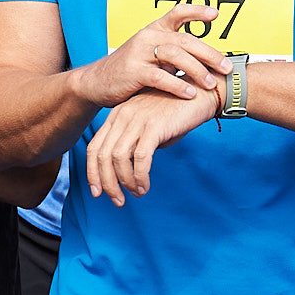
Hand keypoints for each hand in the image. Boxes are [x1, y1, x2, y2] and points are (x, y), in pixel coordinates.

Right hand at [71, 3, 229, 109]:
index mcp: (154, 29)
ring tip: (210, 83)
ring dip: (196, 70)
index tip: (215, 14)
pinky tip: (190, 93)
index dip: (196, 11)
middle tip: (226, 67)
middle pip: (184, 39)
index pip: (177, 13)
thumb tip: (208, 59)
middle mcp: (147, 36)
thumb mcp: (151, 54)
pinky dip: (177, 85)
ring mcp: (139, 53)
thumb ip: (175, 53)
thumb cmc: (131, 70)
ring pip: (175, 56)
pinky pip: (160, 77)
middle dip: (209, 53)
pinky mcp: (133, 72)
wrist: (97, 82)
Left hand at [84, 86, 218, 204]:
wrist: (202, 93)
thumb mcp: (150, 125)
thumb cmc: (178, 112)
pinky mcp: (154, 126)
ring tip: (137, 193)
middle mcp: (122, 116)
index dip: (93, 173)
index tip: (97, 192)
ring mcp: (137, 120)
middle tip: (118, 201)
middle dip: (107, 183)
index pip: (95, 148)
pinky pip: (140, 158)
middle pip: (102, 156)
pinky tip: (145, 186)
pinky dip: (140, 177)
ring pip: (119, 159)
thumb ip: (137, 143)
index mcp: (117, 115)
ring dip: (125, 182)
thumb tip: (132, 168)